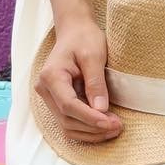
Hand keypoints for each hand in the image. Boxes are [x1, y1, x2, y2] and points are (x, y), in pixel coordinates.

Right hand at [34, 16, 123, 144]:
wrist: (75, 31)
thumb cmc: (84, 38)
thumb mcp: (94, 56)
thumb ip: (96, 82)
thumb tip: (100, 109)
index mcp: (51, 76)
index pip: (69, 105)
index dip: (90, 118)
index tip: (110, 122)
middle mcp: (45, 89)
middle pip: (67, 120)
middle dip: (93, 128)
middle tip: (118, 126)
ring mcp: (49, 97)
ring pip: (67, 126)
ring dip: (90, 133)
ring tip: (114, 128)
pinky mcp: (57, 102)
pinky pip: (69, 122)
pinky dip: (86, 129)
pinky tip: (104, 126)